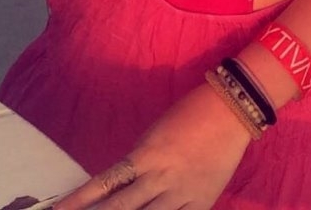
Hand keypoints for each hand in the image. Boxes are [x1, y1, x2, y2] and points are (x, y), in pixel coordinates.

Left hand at [54, 83, 251, 209]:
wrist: (231, 109)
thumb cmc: (189, 114)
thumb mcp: (154, 135)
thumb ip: (137, 164)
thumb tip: (118, 188)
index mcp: (145, 155)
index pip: (104, 184)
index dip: (79, 202)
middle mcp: (159, 178)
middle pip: (120, 209)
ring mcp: (181, 194)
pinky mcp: (201, 204)